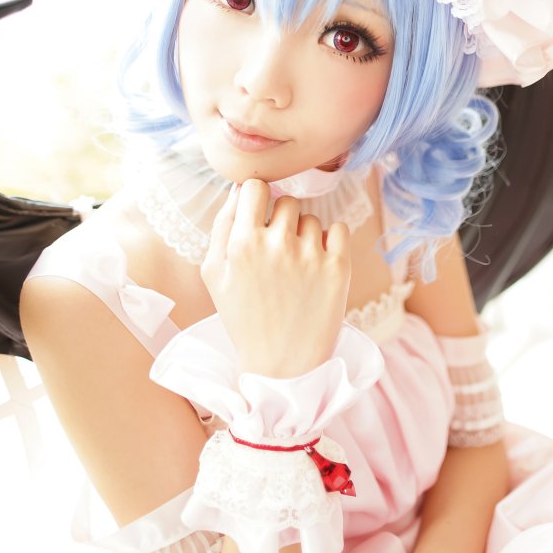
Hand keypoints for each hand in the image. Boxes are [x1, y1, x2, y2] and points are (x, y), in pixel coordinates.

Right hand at [201, 179, 351, 377]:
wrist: (281, 365)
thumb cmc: (243, 318)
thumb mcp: (214, 274)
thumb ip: (221, 227)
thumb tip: (238, 190)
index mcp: (242, 243)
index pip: (255, 187)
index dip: (257, 199)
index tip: (260, 215)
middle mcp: (277, 244)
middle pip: (286, 202)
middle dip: (281, 221)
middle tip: (277, 254)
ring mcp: (310, 255)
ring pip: (311, 219)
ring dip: (305, 236)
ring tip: (295, 270)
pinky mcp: (338, 268)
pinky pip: (339, 229)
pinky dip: (331, 241)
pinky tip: (318, 264)